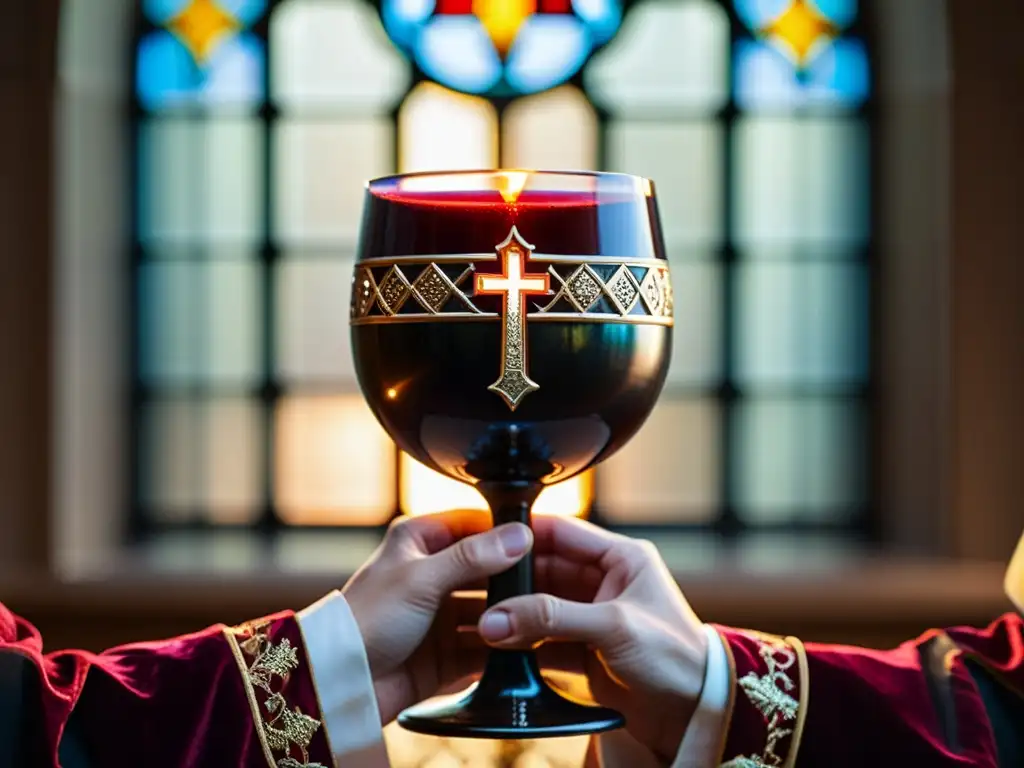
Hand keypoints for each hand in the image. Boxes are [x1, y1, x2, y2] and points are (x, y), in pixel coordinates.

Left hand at [342, 510, 531, 723]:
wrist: (341, 682)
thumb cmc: (365, 620)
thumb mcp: (421, 578)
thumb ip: (472, 557)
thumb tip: (518, 535)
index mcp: (420, 540)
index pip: (475, 525)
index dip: (506, 532)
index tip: (542, 540)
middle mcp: (433, 573)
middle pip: (488, 569)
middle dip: (515, 579)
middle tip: (551, 584)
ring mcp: (441, 614)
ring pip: (491, 609)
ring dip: (511, 615)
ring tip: (541, 620)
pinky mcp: (447, 652)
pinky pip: (486, 646)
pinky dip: (503, 647)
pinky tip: (525, 648)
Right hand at [477, 515, 707, 762]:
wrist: (695, 714)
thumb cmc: (677, 658)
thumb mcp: (614, 627)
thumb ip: (553, 618)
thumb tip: (498, 617)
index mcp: (621, 557)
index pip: (562, 532)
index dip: (523, 534)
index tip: (488, 541)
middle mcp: (604, 581)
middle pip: (544, 569)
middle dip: (512, 582)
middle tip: (478, 592)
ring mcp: (591, 615)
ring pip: (539, 605)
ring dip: (514, 614)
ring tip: (483, 622)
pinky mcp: (583, 649)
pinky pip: (542, 638)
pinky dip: (521, 643)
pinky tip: (499, 647)